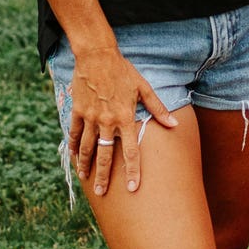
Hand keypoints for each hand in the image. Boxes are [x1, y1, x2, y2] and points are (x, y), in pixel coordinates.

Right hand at [66, 43, 176, 195]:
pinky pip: (76, 133)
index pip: (131, 152)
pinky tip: (75, 156)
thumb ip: (158, 109)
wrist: (97, 55)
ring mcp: (91, 117)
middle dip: (104, 176)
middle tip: (102, 193)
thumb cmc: (124, 71)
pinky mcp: (78, 111)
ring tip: (86, 179)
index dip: (132, 172)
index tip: (132, 188)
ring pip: (88, 147)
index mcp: (125, 118)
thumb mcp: (143, 88)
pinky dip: (75, 146)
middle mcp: (107, 121)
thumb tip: (173, 124)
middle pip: (105, 155)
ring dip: (86, 165)